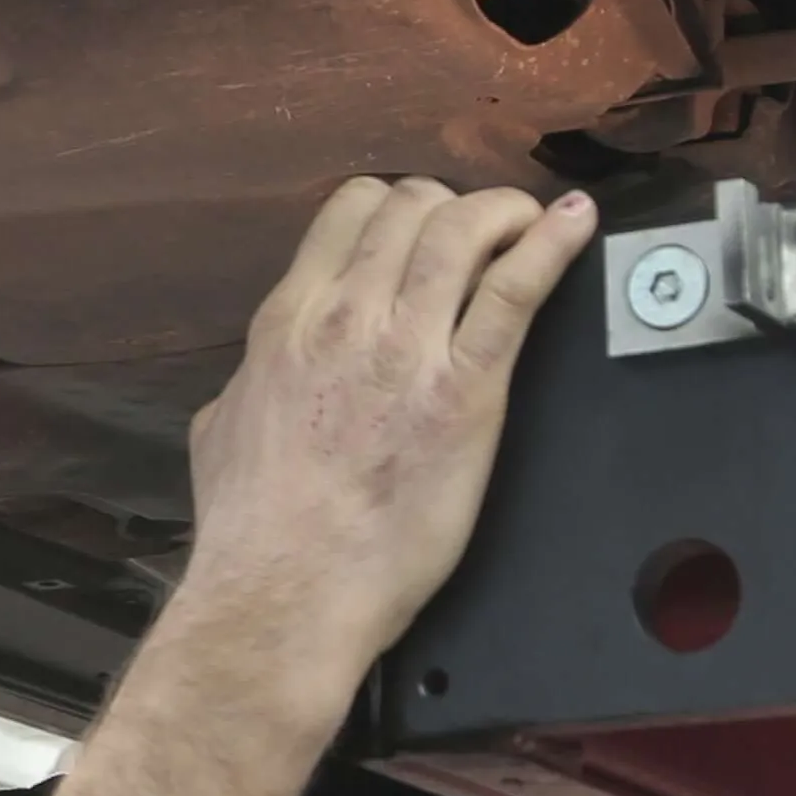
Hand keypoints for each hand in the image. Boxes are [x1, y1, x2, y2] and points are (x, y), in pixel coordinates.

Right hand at [176, 177, 596, 670]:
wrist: (286, 590)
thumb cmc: (252, 530)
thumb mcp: (219, 431)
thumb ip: (246, 385)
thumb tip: (251, 381)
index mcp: (289, 320)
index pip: (350, 211)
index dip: (397, 205)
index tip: (421, 224)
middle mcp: (347, 315)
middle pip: (413, 208)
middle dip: (454, 206)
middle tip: (480, 233)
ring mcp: (408, 349)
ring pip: (463, 232)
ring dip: (505, 212)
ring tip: (532, 219)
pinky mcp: (467, 392)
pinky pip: (516, 293)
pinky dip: (553, 245)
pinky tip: (575, 224)